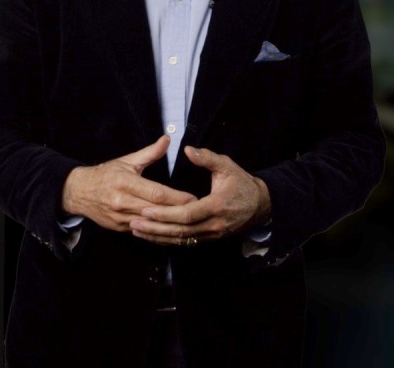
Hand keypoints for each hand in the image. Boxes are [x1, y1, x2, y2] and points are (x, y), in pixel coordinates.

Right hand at [62, 136, 197, 232]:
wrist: (78, 192)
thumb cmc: (104, 175)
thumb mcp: (126, 161)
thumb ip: (149, 153)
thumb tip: (167, 139)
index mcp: (125, 182)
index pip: (156, 193)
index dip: (177, 197)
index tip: (194, 198)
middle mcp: (122, 202)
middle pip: (156, 210)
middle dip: (179, 212)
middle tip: (200, 211)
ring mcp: (120, 217)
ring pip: (151, 224)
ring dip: (171, 225)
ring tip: (190, 223)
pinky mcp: (119, 228)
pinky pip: (143, 231)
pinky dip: (158, 231)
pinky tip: (172, 230)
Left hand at [129, 146, 271, 246]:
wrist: (260, 205)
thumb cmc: (242, 183)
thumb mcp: (227, 166)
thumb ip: (207, 158)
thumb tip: (188, 150)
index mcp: (217, 206)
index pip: (187, 213)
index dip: (166, 213)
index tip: (146, 209)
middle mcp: (214, 224)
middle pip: (181, 230)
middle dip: (156, 227)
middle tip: (133, 222)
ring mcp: (212, 234)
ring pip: (181, 239)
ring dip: (158, 236)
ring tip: (136, 230)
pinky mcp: (209, 238)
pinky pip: (186, 242)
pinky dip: (167, 240)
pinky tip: (151, 236)